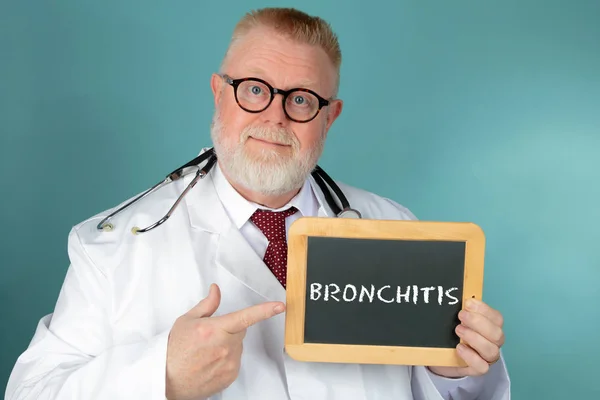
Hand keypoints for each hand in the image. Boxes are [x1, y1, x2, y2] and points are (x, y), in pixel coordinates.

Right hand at [165, 283, 284, 399]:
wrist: (167, 380)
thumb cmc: (174, 351)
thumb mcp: (187, 321)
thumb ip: (207, 305)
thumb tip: (216, 290)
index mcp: (214, 329)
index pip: (245, 317)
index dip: (265, 310)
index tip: (280, 306)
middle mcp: (225, 347)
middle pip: (240, 331)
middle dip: (229, 330)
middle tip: (209, 337)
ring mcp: (230, 363)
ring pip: (238, 347)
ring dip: (228, 346)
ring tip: (206, 352)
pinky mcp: (231, 375)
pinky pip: (235, 361)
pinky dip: (226, 360)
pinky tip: (210, 363)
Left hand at [428, 298, 504, 378]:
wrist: (442, 354)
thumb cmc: (453, 333)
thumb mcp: (456, 319)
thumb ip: (461, 309)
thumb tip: (455, 294)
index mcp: (491, 326)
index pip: (496, 317)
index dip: (483, 309)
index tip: (467, 304)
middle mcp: (492, 342)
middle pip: (497, 334)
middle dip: (478, 323)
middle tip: (461, 316)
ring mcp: (487, 357)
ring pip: (492, 350)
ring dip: (474, 338)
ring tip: (458, 330)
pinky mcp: (478, 369)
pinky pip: (482, 367)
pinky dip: (471, 356)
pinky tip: (459, 348)